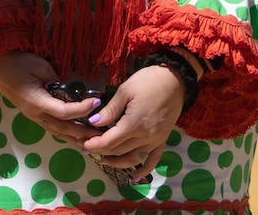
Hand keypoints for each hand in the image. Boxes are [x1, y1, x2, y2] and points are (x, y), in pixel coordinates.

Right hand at [0, 52, 103, 144]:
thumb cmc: (17, 62)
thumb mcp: (40, 66)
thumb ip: (56, 81)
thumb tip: (69, 92)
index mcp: (36, 102)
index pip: (64, 112)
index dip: (82, 109)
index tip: (96, 102)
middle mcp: (34, 114)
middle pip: (63, 128)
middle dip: (84, 132)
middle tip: (102, 133)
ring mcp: (32, 116)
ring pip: (57, 132)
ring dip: (75, 138)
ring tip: (92, 142)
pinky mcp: (32, 114)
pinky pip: (52, 128)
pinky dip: (65, 133)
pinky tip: (75, 136)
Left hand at [80, 63, 184, 181]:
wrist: (175, 80)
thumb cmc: (147, 81)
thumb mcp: (125, 91)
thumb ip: (110, 110)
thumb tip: (93, 122)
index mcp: (133, 124)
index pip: (109, 141)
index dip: (94, 145)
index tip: (82, 144)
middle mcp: (145, 136)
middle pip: (119, 150)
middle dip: (101, 151)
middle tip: (87, 148)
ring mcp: (155, 140)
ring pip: (133, 158)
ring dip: (117, 162)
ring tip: (103, 160)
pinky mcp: (163, 139)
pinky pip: (153, 159)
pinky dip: (144, 170)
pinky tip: (134, 177)